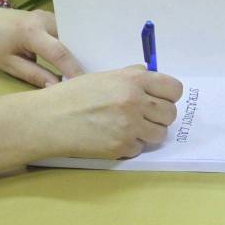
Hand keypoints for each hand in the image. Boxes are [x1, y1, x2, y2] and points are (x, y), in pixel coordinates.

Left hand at [0, 8, 83, 86]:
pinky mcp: (51, 17)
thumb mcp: (10, 64)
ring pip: (71, 36)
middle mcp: (44, 20)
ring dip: (77, 52)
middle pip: (70, 41)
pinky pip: (66, 32)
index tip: (82, 85)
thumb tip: (57, 87)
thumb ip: (35, 75)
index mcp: (31, 32)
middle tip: (87, 80)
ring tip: (83, 72)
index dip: (72, 69)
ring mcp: (49, 16)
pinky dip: (71, 46)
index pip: (58, 52)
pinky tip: (75, 59)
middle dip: (81, 60)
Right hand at [40, 65, 183, 159]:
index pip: (174, 88)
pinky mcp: (122, 146)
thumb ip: (130, 76)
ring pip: (160, 134)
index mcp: (132, 79)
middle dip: (159, 116)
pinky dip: (129, 145)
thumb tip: (150, 76)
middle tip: (142, 115)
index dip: (169, 95)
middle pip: (170, 113)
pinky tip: (111, 136)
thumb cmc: (72, 95)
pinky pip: (140, 148)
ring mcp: (130, 126)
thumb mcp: (103, 76)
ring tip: (127, 127)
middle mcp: (135, 101)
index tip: (160, 98)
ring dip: (147, 132)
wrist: (50, 118)